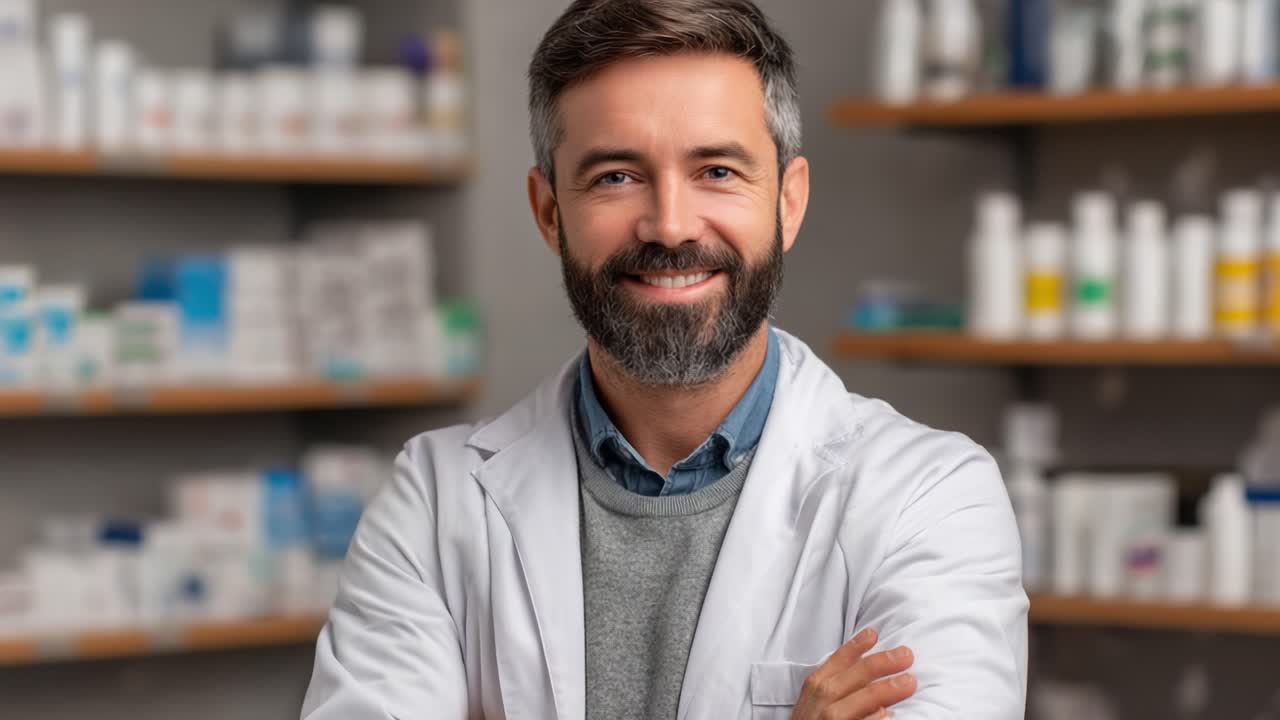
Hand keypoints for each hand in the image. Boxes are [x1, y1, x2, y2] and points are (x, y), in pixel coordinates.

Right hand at [789, 628, 915, 719]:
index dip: (858, 645)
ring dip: (885, 690)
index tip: (874, 634)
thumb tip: (870, 664)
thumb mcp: (814, 696)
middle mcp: (823, 698)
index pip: (840, 658)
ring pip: (860, 700)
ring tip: (909, 683)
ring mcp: (830, 718)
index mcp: (817, 683)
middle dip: (883, 662)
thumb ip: (837, 680)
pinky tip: (886, 715)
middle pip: (857, 675)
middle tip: (907, 655)